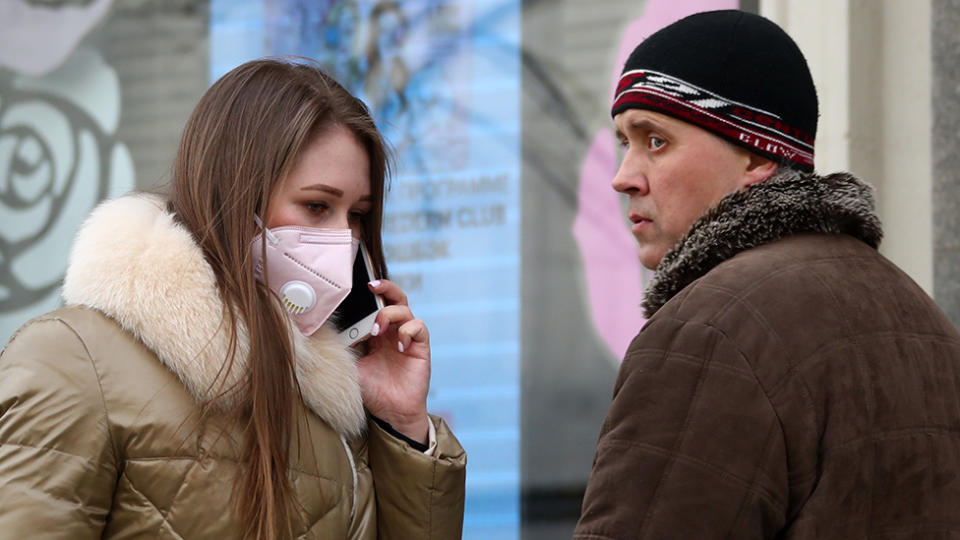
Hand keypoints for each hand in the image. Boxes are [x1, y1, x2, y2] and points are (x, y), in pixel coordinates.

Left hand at [356, 279, 430, 443]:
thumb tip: (328, 329)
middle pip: (394, 298)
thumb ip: (345, 346)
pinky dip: (408, 331)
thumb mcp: (351, 365)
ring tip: (377, 330)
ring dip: (389, 314)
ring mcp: (408, 338)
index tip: (355, 287)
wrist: (391, 413)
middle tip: (372, 287)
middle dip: (385, 288)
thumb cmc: (371, 390)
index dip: (369, 295)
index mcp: (376, 333)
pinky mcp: (420, 347)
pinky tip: (400, 346)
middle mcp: (393, 331)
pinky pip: (419, 327)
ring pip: (405, 309)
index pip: (375, 305)